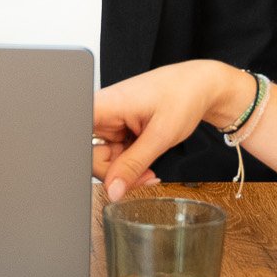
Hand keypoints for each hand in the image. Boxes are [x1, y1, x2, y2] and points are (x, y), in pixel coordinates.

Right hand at [93, 60, 251, 200]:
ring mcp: (109, 122)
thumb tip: (113, 190)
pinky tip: (146, 165)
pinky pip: (115, 156)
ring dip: (126, 172)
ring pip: (104, 160)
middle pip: (90, 156)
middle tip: (142, 177)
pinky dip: (131, 165)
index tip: (112, 176)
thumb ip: (133, 165)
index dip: (88, 162)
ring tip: (149, 171)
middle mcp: (102, 112)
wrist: (198, 86)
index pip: (77, 139)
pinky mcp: (118, 129)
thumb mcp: (160, 136)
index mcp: (105, 104)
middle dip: (116, 174)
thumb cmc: (182, 96)